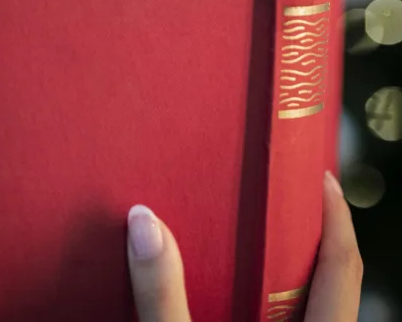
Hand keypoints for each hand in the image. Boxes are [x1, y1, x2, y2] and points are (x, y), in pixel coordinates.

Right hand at [127, 171, 362, 321]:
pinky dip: (253, 297)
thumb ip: (163, 293)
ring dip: (279, 272)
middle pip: (327, 283)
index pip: (340, 268)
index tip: (321, 177)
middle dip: (306, 237)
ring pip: (299, 307)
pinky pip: (271, 320)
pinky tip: (222, 288)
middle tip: (277, 198)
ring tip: (248, 236)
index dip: (336, 219)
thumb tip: (144, 221)